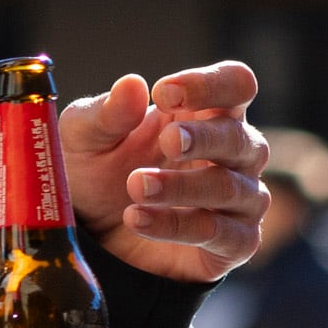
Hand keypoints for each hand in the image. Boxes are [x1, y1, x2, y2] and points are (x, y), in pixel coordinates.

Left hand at [64, 64, 270, 284]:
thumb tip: (132, 85)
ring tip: (136, 186)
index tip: (165, 93)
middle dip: (204, 138)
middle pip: (242, 138)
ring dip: (184, 186)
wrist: (90, 235)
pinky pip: (221, 234)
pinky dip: (178, 226)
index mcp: (206, 112)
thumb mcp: (85, 137)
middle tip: (166, 142)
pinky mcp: (233, 243)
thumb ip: (107, 113)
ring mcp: (239, 200)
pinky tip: (137, 219)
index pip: (236, 84)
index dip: (211, 84)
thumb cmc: (97, 170)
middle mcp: (233, 153)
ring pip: (231, 188)